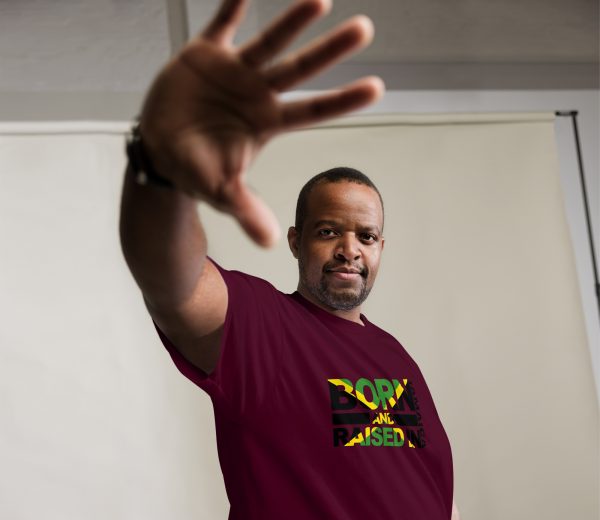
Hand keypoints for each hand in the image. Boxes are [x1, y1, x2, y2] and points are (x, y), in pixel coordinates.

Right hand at [138, 0, 383, 246]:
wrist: (160, 149)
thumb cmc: (196, 170)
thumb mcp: (221, 192)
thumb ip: (246, 210)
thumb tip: (270, 242)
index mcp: (267, 123)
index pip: (312, 111)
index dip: (342, 101)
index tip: (377, 88)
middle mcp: (257, 93)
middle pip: (300, 70)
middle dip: (330, 51)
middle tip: (365, 30)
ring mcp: (233, 71)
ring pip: (269, 41)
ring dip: (293, 21)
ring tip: (320, 0)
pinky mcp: (204, 54)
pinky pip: (221, 23)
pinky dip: (233, 5)